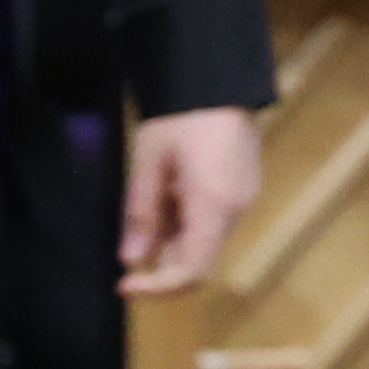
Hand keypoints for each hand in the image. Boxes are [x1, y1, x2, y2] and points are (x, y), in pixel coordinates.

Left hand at [120, 106, 266, 297]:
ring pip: (206, 242)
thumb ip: (141, 214)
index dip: (157, 288)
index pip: (191, 271)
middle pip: (200, 260)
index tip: (123, 285)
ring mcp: (244, 199)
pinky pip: (213, 223)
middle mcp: (236, 210)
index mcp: (213, 206)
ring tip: (149, 203)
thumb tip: (131, 261)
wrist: (218, 80)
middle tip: (128, 244)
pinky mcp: (244, 189)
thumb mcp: (149, 163)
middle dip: (161, 263)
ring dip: (172, 240)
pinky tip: (169, 194)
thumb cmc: (180, 117)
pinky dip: (187, 224)